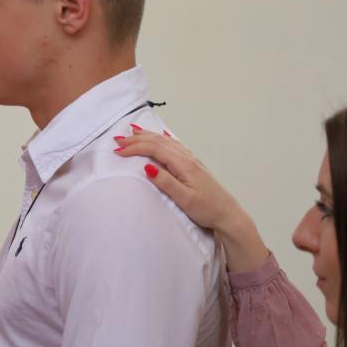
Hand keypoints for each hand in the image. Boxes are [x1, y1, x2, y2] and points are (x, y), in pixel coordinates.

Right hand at [114, 128, 269, 271]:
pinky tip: (161, 137)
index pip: (155, 149)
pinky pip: (173, 145)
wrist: (228, 215)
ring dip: (148, 136)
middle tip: (118, 139)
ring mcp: (191, 160)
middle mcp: (187, 158)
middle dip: (137, 139)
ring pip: (166, 141)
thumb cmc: (207, 209)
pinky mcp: (193, 165)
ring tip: (133, 132)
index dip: (135, 147)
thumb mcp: (185, 199)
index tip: (118, 151)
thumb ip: (166, 182)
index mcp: (184, 164)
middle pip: (159, 141)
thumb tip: (147, 167)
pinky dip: (161, 139)